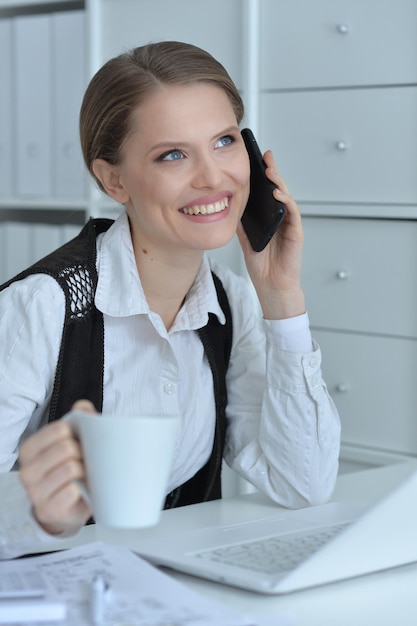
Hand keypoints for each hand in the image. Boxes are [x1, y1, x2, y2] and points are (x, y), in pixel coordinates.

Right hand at [18, 400, 95, 535]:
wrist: (67, 507)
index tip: (78, 443)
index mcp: (29, 449)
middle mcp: (26, 471)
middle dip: (82, 454)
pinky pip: (72, 490)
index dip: (76, 435)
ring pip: (71, 468)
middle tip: (84, 462)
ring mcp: (35, 493)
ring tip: (83, 476)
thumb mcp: (73, 443)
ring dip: (84, 471)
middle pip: (66, 448)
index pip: (59, 429)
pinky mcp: (48, 510)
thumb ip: (79, 421)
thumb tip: (82, 407)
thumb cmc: (70, 470)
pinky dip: (82, 489)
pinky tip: (80, 491)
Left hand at [237, 150, 305, 319]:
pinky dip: (286, 201)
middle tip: (265, 156)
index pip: (267, 191)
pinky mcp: (296, 233)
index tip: (255, 157)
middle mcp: (281, 218)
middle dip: (272, 171)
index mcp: (270, 217)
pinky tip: (277, 193)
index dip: (262, 174)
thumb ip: (242, 221)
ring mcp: (290, 224)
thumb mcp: (245, 238)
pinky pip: (292, 213)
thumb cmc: (262, 264)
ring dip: (279, 182)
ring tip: (270, 170)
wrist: (271, 286)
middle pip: (278, 189)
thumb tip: (229, 203)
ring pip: (286, 197)